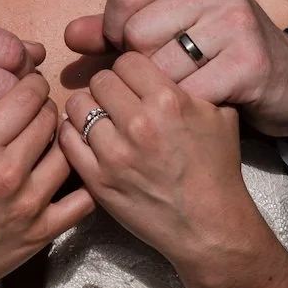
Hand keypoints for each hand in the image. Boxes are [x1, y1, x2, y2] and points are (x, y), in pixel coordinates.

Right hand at [0, 72, 92, 287]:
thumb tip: (2, 101)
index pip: (25, 97)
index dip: (32, 84)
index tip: (31, 85)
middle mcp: (7, 172)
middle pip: (48, 120)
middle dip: (46, 108)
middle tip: (41, 110)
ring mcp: (29, 204)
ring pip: (68, 153)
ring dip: (63, 141)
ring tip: (53, 140)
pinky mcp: (42, 232)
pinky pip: (83, 200)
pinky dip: (83, 183)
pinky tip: (74, 174)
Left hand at [60, 52, 261, 276]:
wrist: (209, 226)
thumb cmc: (217, 171)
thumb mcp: (220, 116)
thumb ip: (191, 85)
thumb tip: (170, 66)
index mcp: (168, 101)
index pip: (127, 60)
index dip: (131, 70)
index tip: (135, 83)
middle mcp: (138, 123)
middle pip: (100, 80)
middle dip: (109, 87)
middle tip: (117, 101)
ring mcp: (114, 153)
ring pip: (78, 105)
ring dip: (89, 109)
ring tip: (101, 119)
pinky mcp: (97, 179)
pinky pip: (67, 139)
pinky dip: (73, 133)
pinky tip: (88, 138)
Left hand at [65, 0, 287, 137]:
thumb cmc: (222, 52)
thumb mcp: (174, 28)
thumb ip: (119, 29)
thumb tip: (69, 35)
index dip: (114, 28)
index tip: (127, 48)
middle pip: (136, 32)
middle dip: (139, 65)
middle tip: (162, 76)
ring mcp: (236, 23)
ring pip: (157, 67)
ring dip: (160, 92)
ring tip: (180, 92)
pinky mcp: (249, 64)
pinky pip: (187, 93)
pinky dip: (185, 109)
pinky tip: (199, 106)